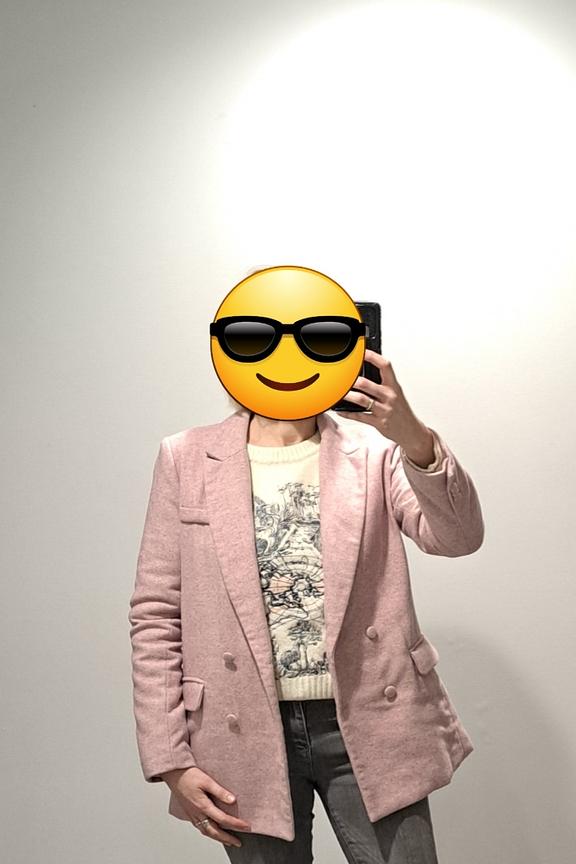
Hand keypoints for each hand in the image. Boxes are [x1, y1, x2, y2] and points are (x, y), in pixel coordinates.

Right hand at [162, 766, 250, 848]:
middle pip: (214, 832)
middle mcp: (197, 813)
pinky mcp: (189, 813)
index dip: (235, 824)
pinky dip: (209, 833)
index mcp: (202, 806)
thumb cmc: (189, 775)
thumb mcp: (207, 780)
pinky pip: (200, 828)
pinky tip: (213, 832)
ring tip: (228, 841)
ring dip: (218, 838)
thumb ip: (220, 791)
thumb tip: (232, 800)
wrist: (174, 774)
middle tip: (237, 843)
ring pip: (206, 832)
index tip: (246, 826)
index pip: (222, 819)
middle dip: (227, 839)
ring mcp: (192, 815)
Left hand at [338, 349, 434, 463]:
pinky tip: (340, 411)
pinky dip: (348, 413)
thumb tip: (365, 372)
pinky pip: (360, 417)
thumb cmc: (401, 411)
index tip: (362, 352)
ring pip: (362, 400)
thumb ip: (383, 383)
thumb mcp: (396, 394)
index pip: (385, 366)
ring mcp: (384, 410)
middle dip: (352, 380)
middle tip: (342, 376)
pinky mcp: (379, 422)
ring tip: (338, 393)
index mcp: (394, 386)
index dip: (373, 357)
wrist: (412, 431)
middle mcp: (389, 396)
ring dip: (347, 396)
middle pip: (367, 384)